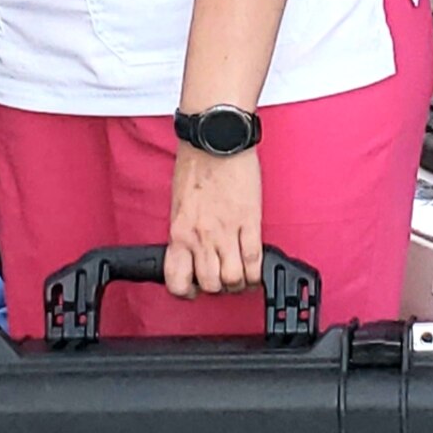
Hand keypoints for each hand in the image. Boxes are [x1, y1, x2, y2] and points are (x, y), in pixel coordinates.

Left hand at [167, 145, 262, 295]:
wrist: (216, 140)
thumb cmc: (196, 165)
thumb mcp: (179, 204)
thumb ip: (185, 231)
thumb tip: (192, 252)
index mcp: (179, 231)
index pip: (176, 279)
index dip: (187, 291)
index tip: (194, 288)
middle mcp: (200, 236)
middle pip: (210, 284)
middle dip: (217, 288)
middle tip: (222, 278)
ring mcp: (226, 231)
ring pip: (233, 279)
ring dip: (239, 283)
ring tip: (241, 275)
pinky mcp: (250, 222)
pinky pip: (255, 261)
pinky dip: (256, 273)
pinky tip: (255, 269)